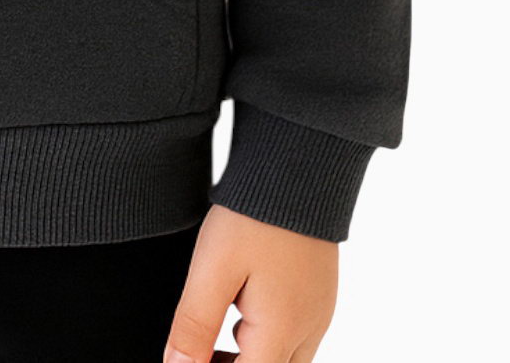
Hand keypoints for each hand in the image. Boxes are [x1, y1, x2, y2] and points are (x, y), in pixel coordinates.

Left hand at [163, 203, 336, 361]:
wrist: (296, 165)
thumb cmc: (253, 215)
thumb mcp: (212, 268)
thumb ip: (195, 324)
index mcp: (281, 331)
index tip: (189, 356)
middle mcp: (308, 329)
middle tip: (199, 350)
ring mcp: (319, 311)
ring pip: (287, 360)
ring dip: (253, 357)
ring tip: (216, 332)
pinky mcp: (320, 293)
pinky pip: (297, 336)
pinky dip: (268, 338)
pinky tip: (244, 310)